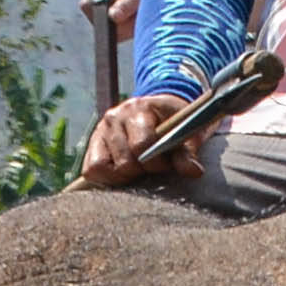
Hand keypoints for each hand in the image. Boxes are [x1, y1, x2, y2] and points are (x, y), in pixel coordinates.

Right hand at [76, 93, 194, 188]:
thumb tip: (193, 172)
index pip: (141, 145)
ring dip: (123, 176)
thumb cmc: (174, 123)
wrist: (158, 110)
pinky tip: (122, 174)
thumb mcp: (187, 133)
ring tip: (137, 171)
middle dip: (140, 171)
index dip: (155, 163)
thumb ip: (188, 153)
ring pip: (103, 167)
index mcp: (138, 109)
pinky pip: (91, 170)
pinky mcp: (93, 145)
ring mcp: (100, 131)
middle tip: (151, 168)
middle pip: (123, 161)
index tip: (165, 165)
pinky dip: (106, 177)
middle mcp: (114, 117)